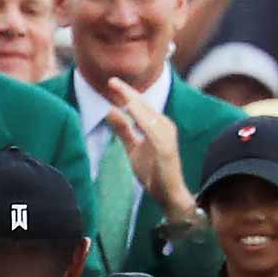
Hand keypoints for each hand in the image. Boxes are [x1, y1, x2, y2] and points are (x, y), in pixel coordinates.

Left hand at [102, 76, 195, 220]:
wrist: (168, 195)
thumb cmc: (153, 172)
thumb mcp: (133, 148)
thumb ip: (123, 130)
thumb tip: (109, 110)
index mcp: (157, 125)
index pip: (140, 105)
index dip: (126, 93)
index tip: (111, 82)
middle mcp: (165, 126)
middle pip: (144, 105)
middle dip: (128, 93)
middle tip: (112, 81)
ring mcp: (167, 136)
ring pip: (148, 114)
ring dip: (134, 102)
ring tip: (120, 91)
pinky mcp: (166, 147)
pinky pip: (151, 129)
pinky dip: (140, 118)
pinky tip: (129, 110)